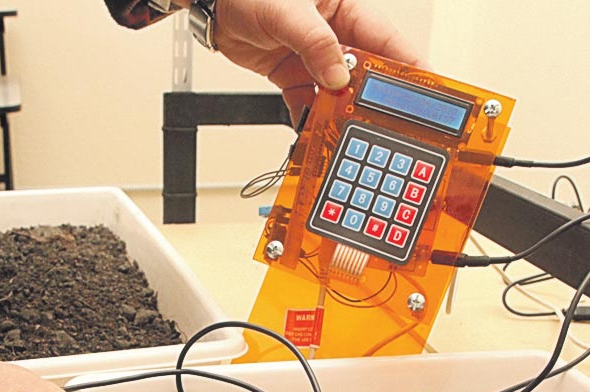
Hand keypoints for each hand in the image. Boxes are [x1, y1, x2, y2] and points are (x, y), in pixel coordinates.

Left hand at [213, 0, 424, 121]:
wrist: (214, 4)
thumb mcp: (288, 12)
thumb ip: (315, 44)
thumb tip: (337, 77)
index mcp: (345, 9)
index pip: (385, 40)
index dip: (408, 66)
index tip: (426, 88)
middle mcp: (333, 35)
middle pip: (364, 71)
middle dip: (371, 97)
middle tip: (383, 120)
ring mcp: (313, 57)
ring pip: (335, 91)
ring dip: (339, 111)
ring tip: (345, 129)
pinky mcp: (292, 74)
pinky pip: (307, 100)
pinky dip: (309, 117)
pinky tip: (314, 130)